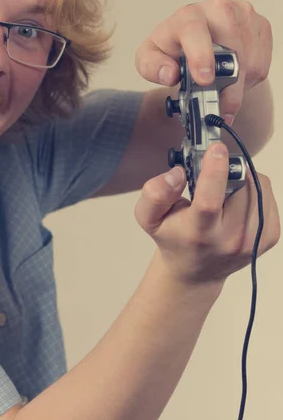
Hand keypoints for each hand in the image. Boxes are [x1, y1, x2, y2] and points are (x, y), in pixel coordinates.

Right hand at [134, 143, 279, 284]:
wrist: (196, 271)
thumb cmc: (173, 238)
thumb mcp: (149, 218)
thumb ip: (155, 193)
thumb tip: (178, 173)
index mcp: (198, 235)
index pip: (209, 202)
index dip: (214, 172)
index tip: (216, 149)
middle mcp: (230, 240)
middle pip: (237, 187)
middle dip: (227, 172)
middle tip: (212, 176)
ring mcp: (254, 240)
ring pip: (257, 186)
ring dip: (241, 179)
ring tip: (224, 192)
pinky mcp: (269, 236)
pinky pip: (267, 194)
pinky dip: (253, 189)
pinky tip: (237, 201)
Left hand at [135, 0, 272, 124]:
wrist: (193, 41)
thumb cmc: (172, 48)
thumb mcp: (150, 58)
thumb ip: (152, 67)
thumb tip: (169, 74)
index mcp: (187, 16)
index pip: (194, 30)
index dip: (201, 56)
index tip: (204, 80)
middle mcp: (218, 9)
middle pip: (232, 46)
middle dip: (227, 83)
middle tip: (220, 107)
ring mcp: (243, 15)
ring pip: (250, 59)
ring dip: (238, 85)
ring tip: (222, 91)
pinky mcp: (260, 27)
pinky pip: (262, 62)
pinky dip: (249, 80)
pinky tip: (233, 80)